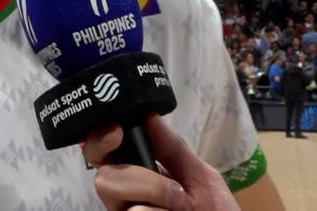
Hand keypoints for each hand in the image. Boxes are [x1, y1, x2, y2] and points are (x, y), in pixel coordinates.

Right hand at [82, 115, 239, 210]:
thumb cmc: (215, 209)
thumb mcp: (201, 176)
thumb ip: (173, 149)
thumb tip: (149, 114)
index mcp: (136, 171)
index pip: (102, 150)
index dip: (101, 138)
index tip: (117, 132)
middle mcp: (124, 195)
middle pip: (104, 177)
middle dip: (139, 178)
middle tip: (174, 190)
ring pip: (118, 198)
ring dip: (155, 195)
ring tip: (180, 206)